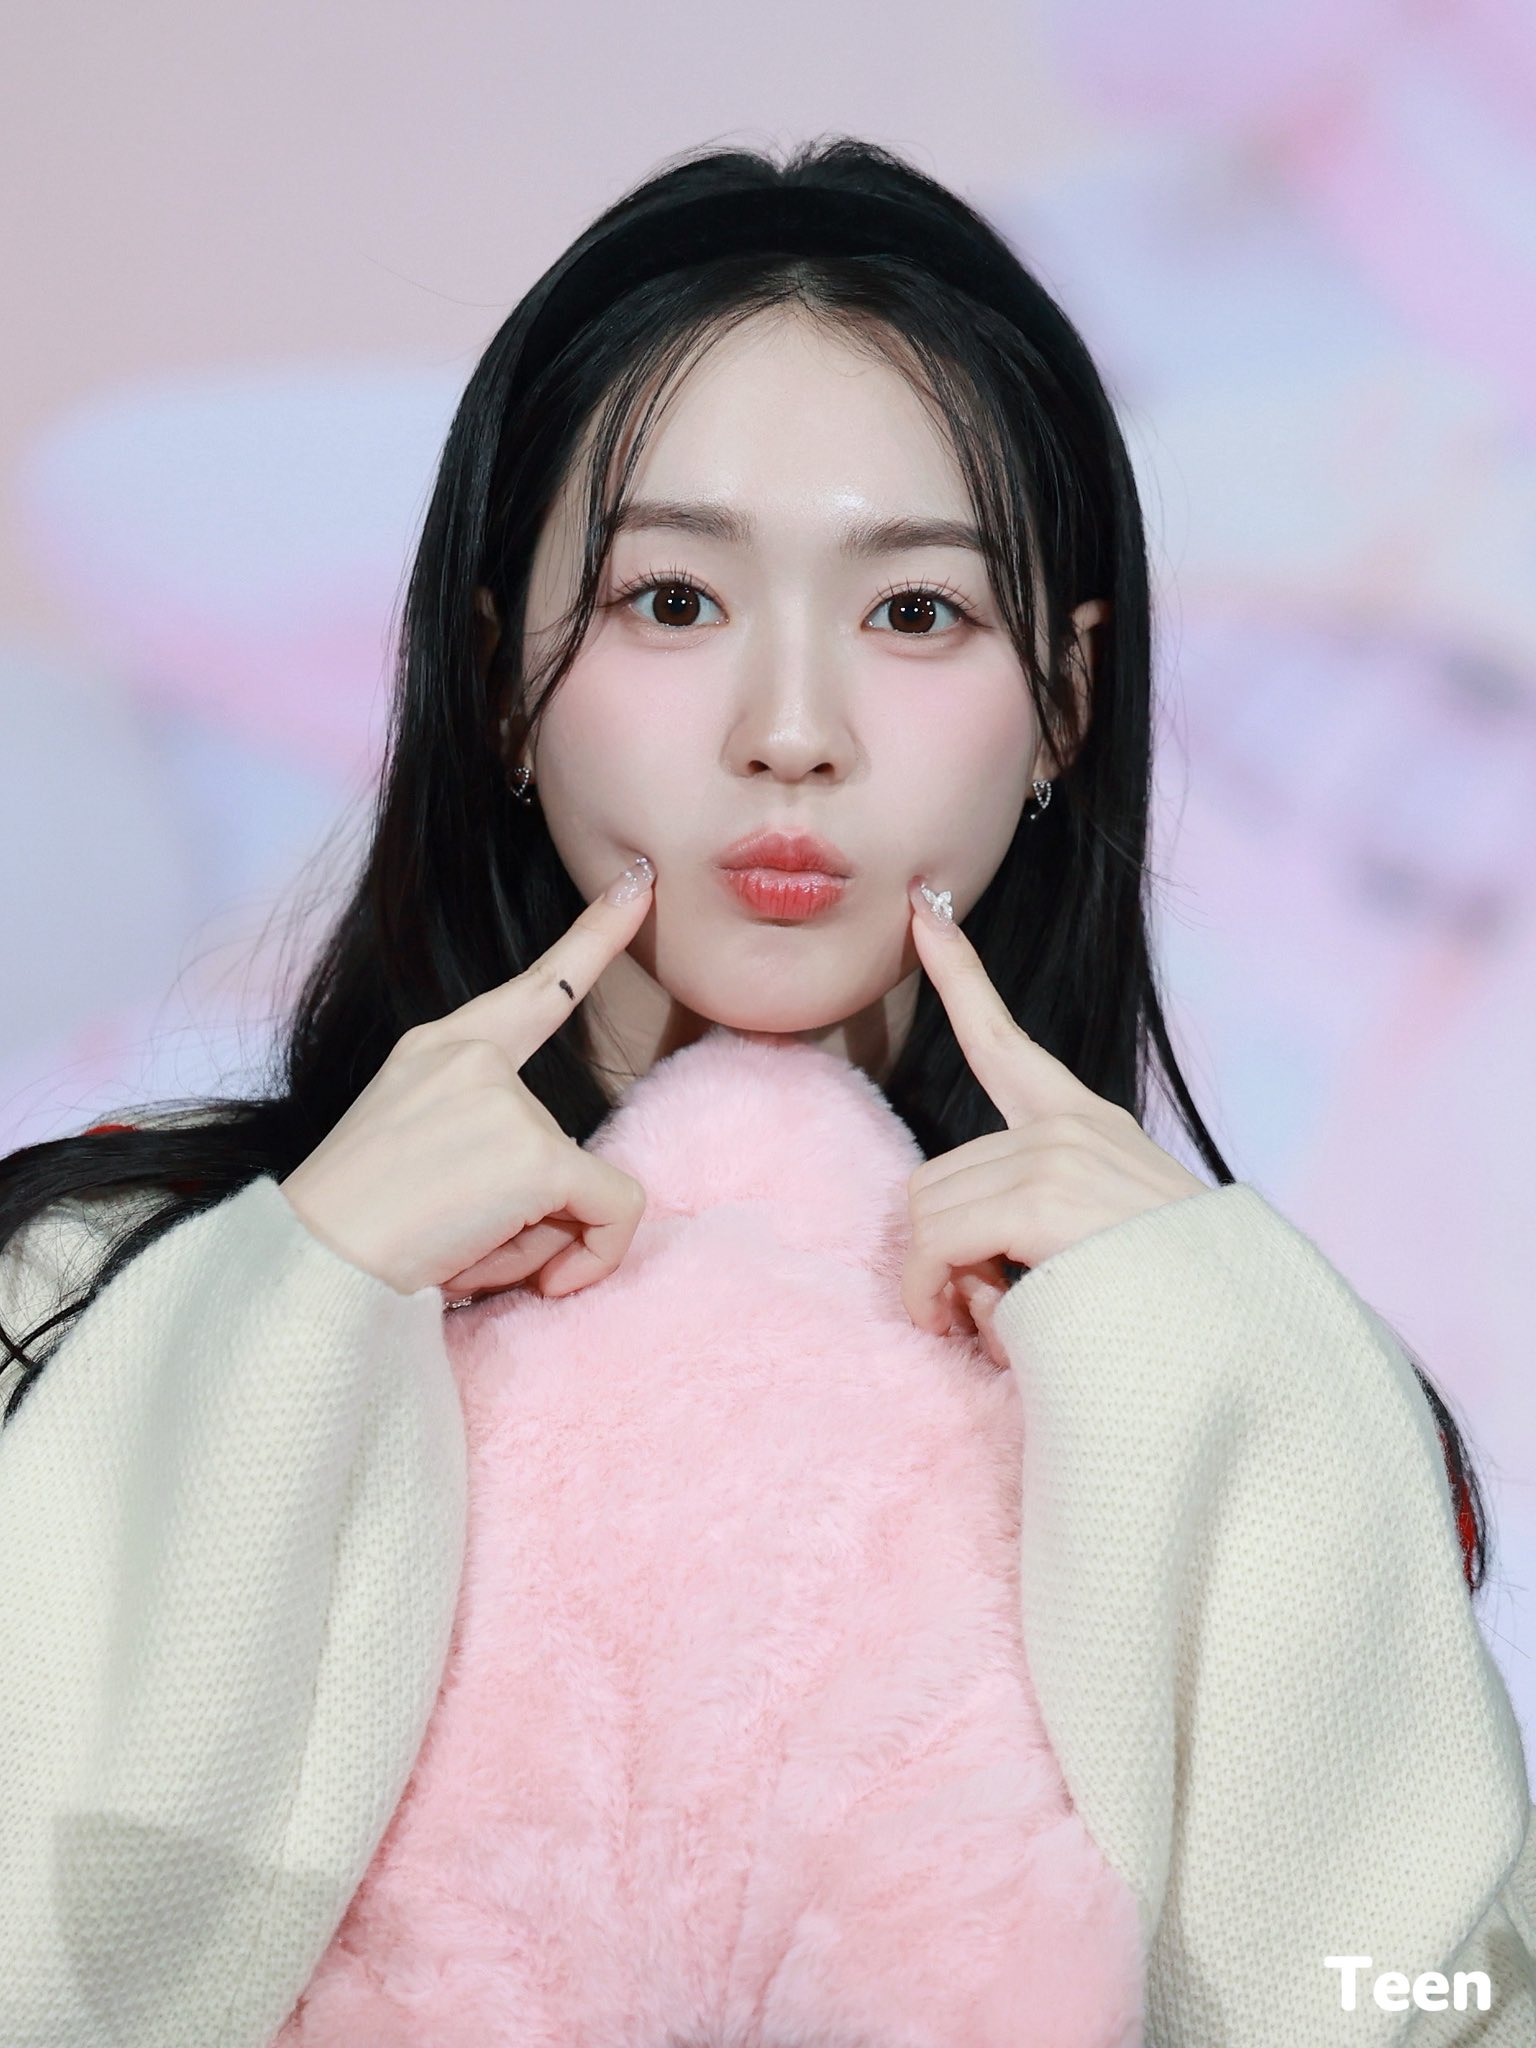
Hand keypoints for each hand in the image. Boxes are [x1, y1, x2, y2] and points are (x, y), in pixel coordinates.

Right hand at [278, 855, 658, 1303]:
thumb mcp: (417, 1156)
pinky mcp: (536, 1156)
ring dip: (542, 1241)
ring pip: (587, 1189)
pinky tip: (541, 1277)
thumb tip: (580, 1193)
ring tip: (466, 1251)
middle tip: (460, 1241)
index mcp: (437, 1049)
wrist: (310, 1270)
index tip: (640, 882)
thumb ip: (491, 1144)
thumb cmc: (356, 1236)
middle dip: (535, 1214)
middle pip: (564, 1143)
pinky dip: (595, 1257)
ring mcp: (507, 1103)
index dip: (595, 934)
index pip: (536, 987)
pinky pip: (615, 1213)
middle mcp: (472, 1059)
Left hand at [900, 875, 1208, 1361]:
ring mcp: (1061, 1154)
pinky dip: (932, 1293)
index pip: (1003, 1039)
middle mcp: (1073, 1127)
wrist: (1249, 1343)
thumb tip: (959, 1271)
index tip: (922, 912)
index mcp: (1086, 1125)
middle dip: (937, 1252)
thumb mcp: (1086, 1254)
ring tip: (994, 1332)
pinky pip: (938, 1242)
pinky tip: (961, 1330)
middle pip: (934, 1173)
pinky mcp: (1045, 1196)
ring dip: (940, 1281)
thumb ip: (1016, 1238)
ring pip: (928, 1211)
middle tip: (976, 1312)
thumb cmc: (1164, 1315)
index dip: (957, 975)